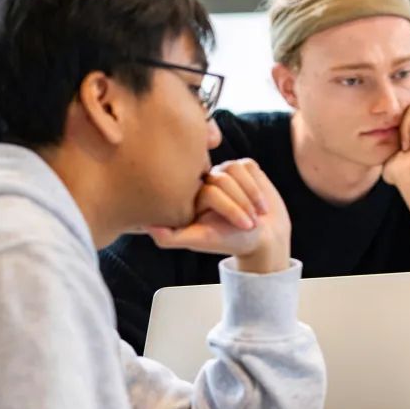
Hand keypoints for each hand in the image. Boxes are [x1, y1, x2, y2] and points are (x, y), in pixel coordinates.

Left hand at [146, 158, 290, 273]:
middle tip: (249, 224)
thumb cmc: (230, 242)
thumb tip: (145, 225)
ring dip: (251, 195)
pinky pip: (247, 166)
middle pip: (222, 180)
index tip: (238, 228)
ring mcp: (222, 172)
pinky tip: (260, 203)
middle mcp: (202, 180)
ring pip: (235, 169)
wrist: (265, 239)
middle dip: (241, 204)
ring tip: (256, 214)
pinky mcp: (241, 167)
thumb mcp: (199, 241)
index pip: (208, 192)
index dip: (229, 209)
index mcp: (187, 196)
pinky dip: (257, 187)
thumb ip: (169, 237)